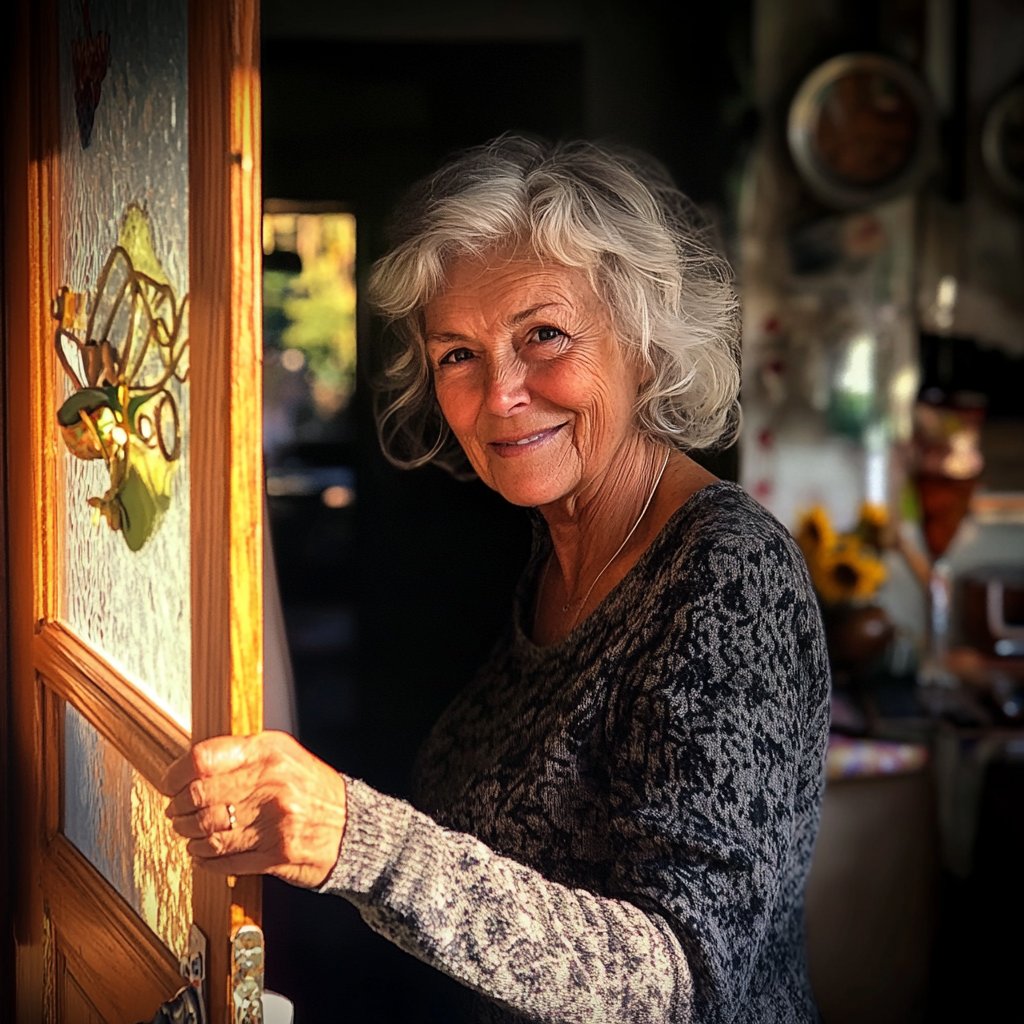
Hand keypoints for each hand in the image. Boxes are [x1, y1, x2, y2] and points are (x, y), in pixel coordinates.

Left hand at [160, 730, 346, 888]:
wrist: (353, 827)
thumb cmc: (312, 790)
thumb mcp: (284, 756)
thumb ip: (243, 755)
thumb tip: (191, 765)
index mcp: (270, 752)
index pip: (204, 759)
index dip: (177, 773)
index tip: (170, 782)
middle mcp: (272, 782)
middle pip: (199, 796)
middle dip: (179, 809)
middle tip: (176, 812)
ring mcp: (274, 820)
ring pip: (207, 830)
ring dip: (189, 835)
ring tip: (189, 833)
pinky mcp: (275, 854)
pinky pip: (223, 859)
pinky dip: (205, 859)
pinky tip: (204, 852)